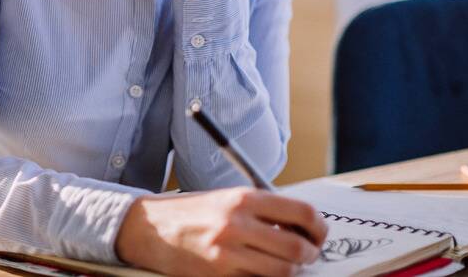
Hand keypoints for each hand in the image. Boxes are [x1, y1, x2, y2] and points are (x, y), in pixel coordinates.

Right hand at [115, 188, 327, 276]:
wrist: (148, 228)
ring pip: (283, 272)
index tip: (318, 233)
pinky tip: (259, 270)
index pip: (301, 212)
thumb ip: (262, 209)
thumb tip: (302, 225)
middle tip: (308, 253)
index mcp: (242, 199)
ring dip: (290, 271)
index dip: (319, 227)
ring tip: (284, 264)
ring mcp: (227, 255)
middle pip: (297, 248)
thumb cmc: (190, 212)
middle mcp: (236, 225)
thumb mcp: (226, 198)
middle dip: (310, 254)